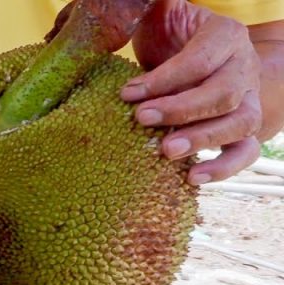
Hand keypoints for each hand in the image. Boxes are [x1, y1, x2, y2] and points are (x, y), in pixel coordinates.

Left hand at [121, 1, 262, 185]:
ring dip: (202, 139)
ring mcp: (247, 100)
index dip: (165, 79)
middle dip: (180, 110)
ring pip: (240, 123)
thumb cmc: (168, 35)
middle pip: (223, 94)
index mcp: (225, 36)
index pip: (200, 60)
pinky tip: (191, 177)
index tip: (127, 93)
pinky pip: (245, 152)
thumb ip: (152, 4)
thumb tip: (130, 0)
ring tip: (165, 152)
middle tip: (141, 119)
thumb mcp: (160, 13)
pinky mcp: (242, 130)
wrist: (186, 54)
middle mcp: (243, 68)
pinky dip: (224, 168)